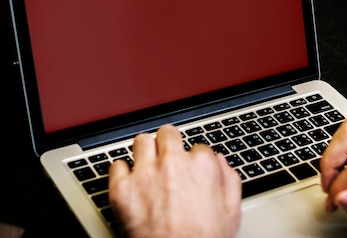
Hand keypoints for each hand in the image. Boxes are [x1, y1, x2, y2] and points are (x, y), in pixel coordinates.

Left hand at [108, 124, 241, 237]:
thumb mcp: (231, 213)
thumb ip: (229, 180)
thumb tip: (221, 163)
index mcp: (201, 166)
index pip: (197, 146)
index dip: (194, 158)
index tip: (190, 168)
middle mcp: (172, 163)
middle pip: (167, 133)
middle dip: (168, 143)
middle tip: (167, 155)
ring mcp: (145, 174)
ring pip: (141, 141)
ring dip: (145, 150)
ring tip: (147, 163)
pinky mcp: (122, 188)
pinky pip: (116, 165)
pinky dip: (121, 172)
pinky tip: (129, 181)